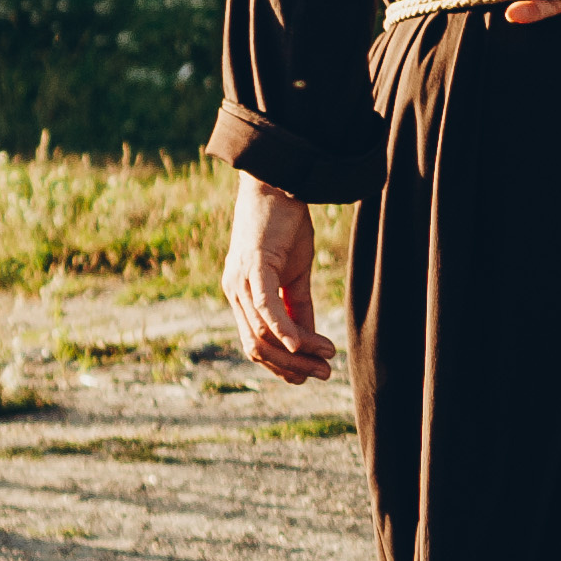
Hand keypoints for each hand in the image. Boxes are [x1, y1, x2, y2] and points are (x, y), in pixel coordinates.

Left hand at [227, 176, 334, 383]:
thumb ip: (298, 306)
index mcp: (240, 295)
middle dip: (291, 367)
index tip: (312, 374)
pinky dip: (284, 330)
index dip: (283, 365)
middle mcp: (233, 292)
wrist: (276, 185)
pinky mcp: (253, 267)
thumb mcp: (296, 273)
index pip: (256, 344)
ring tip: (326, 359)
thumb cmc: (285, 226)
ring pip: (263, 333)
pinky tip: (303, 344)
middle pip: (257, 347)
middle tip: (324, 375)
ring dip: (296, 353)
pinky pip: (266, 308)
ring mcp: (240, 281)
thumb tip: (308, 340)